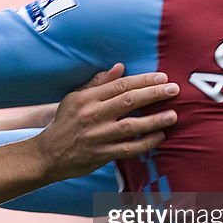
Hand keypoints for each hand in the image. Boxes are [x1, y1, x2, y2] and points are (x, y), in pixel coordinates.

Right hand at [36, 64, 178, 180]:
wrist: (47, 154)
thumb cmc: (64, 124)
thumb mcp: (74, 98)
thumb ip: (98, 83)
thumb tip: (120, 67)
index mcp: (87, 98)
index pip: (120, 85)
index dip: (143, 81)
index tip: (162, 78)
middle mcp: (92, 115)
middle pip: (128, 101)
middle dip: (153, 95)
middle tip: (174, 90)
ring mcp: (97, 136)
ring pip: (131, 126)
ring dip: (154, 120)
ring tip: (173, 115)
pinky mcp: (101, 154)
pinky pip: (128, 149)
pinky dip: (145, 143)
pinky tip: (159, 137)